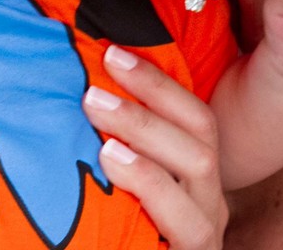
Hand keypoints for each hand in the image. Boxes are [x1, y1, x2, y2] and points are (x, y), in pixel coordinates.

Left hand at [82, 45, 226, 249]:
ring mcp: (204, 232)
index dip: (157, 81)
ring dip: (147, 142)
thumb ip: (116, 145)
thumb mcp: (127, 184)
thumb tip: (73, 90)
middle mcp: (208, 200)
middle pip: (200, 138)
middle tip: (92, 89)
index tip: (111, 51)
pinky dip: (151, 188)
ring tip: (99, 125)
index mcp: (195, 173)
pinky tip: (113, 167)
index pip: (194, 115)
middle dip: (149, 106)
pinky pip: (184, 227)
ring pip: (198, 176)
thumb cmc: (127, 234)